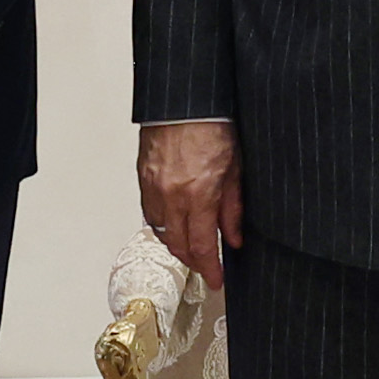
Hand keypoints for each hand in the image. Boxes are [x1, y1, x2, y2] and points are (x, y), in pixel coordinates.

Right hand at [140, 120, 242, 287]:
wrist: (185, 99)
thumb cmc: (213, 123)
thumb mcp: (235, 168)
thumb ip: (233, 208)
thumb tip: (233, 237)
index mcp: (197, 194)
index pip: (202, 247)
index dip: (210, 269)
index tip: (216, 280)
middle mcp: (171, 195)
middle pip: (179, 245)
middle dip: (194, 261)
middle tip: (207, 266)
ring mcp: (153, 187)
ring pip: (162, 232)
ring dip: (177, 245)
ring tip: (192, 247)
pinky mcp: (143, 177)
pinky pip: (150, 214)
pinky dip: (163, 226)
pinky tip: (174, 225)